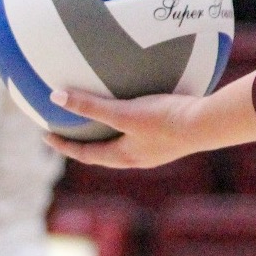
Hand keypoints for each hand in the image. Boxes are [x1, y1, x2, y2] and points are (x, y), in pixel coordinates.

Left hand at [42, 87, 206, 167]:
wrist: (208, 124)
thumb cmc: (166, 120)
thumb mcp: (125, 112)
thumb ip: (91, 105)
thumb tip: (56, 97)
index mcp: (124, 156)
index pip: (85, 154)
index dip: (64, 145)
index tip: (47, 135)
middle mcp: (138, 157)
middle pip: (104, 153)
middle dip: (86, 142)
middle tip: (72, 129)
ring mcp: (156, 150)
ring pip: (124, 144)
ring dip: (110, 134)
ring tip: (103, 118)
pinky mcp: (172, 137)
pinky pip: (143, 132)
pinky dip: (131, 124)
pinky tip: (141, 106)